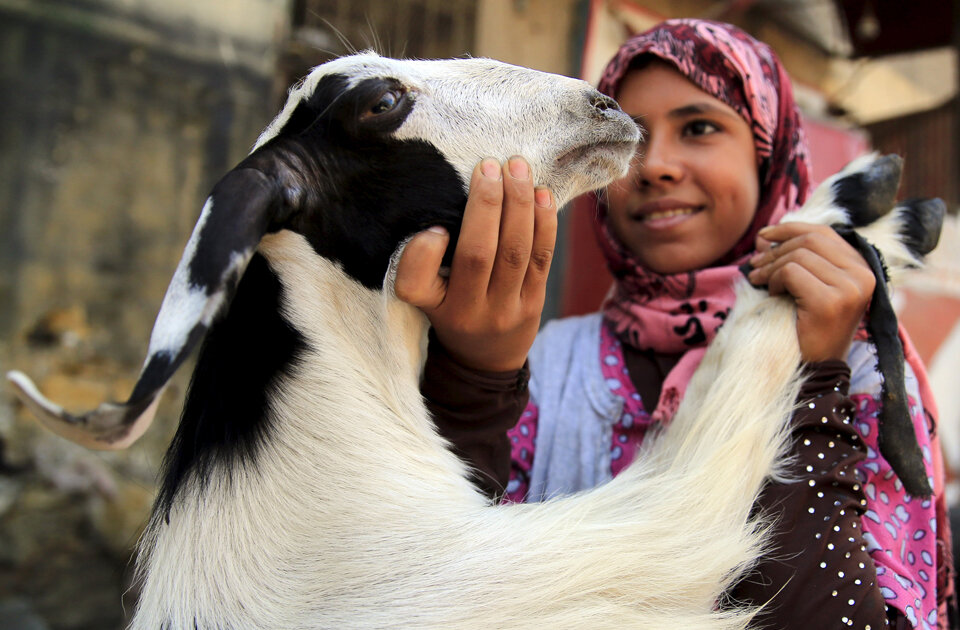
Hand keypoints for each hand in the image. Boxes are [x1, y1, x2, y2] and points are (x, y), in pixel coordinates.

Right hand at [394, 156, 557, 371]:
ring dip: (519, 204)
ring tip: (518, 168)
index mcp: (434, 307)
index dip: (422, 252)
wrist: (486, 360)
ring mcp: (506, 309)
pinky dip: (544, 222)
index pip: (416, 283)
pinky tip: (541, 193)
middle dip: (485, 204)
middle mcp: (469, 312)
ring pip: (515, 252)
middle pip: (478, 255)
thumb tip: (448, 201)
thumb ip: (427, 259)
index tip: (433, 226)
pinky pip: (542, 258)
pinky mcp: (534, 303)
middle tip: (489, 165)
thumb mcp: (427, 295)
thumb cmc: (451, 311)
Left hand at [747, 222, 875, 362]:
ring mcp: (850, 289)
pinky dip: (775, 280)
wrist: (818, 369)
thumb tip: (763, 237)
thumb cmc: (809, 327)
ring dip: (771, 267)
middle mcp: (863, 275)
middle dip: (776, 249)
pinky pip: (791, 272)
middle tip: (754, 265)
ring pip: (799, 255)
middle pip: (810, 240)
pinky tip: (772, 294)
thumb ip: (791, 258)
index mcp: (862, 268)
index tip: (764, 235)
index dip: (790, 229)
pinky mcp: (831, 302)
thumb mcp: (805, 287)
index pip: (824, 233)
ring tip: (759, 281)